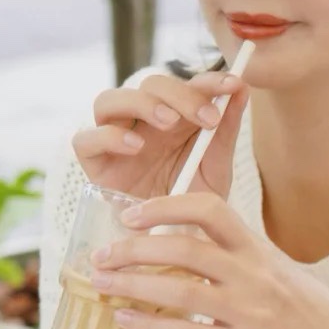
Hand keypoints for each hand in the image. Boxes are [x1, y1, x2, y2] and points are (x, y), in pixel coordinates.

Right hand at [72, 69, 249, 201]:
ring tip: (168, 122)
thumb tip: (243, 88)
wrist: (173, 247)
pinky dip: (109, 136)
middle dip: (181, 94)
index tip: (233, 86)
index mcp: (175, 118)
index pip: (187, 85)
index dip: (209, 81)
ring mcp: (114, 140)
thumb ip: (225, 130)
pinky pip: (85, 140)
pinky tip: (135, 147)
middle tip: (206, 118)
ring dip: (141, 103)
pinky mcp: (93, 164)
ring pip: (109, 100)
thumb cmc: (192, 206)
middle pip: (149, 85)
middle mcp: (141, 123)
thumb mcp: (215, 169)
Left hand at [88, 192, 328, 328]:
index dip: (167, 206)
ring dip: (134, 285)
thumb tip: (168, 233)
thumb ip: (227, 248)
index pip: (211, 209)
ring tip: (101, 284)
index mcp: (255, 247)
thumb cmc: (291, 301)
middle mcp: (252, 275)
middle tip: (101, 254)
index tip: (131, 214)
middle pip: (187, 250)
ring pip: (182, 292)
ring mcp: (248, 312)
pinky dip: (151, 326)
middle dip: (136, 249)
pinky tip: (124, 319)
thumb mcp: (268, 262)